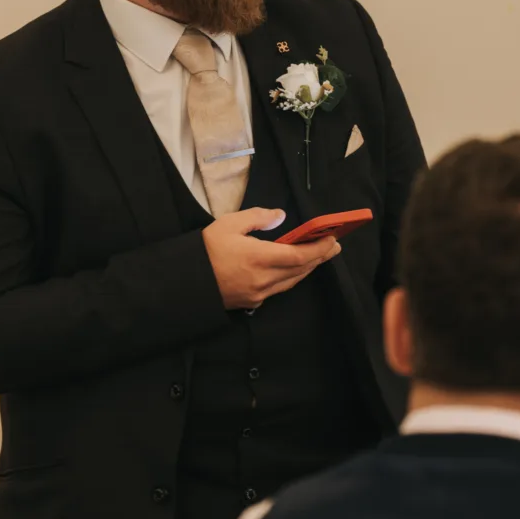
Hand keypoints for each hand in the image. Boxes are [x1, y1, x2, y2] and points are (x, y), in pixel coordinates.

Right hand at [202, 207, 340, 309]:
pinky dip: (291, 278)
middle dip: (319, 258)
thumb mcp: (229, 223)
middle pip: (300, 270)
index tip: (332, 240)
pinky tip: (294, 270)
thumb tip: (280, 216)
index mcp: (259, 258)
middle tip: (334, 247)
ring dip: (307, 269)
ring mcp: (258, 294)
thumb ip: (257, 217)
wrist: (185, 281)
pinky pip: (278, 289)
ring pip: (291, 282)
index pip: (299, 256)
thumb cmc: (206, 249)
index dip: (319, 249)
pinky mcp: (251, 302)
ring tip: (319, 257)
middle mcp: (263, 279)